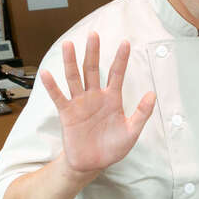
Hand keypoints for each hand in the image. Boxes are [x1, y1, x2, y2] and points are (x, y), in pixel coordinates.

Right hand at [40, 32, 156, 173]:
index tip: (126, 42)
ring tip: (69, 44)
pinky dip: (52, 86)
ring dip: (71, 62)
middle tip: (94, 34)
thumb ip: (142, 113)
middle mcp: (95, 97)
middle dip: (93, 52)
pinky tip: (47, 73)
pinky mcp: (67, 114)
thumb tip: (152, 94)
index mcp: (112, 99)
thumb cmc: (113, 147)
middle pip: (93, 70)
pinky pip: (59, 97)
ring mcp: (80, 103)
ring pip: (75, 78)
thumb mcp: (132, 131)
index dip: (121, 59)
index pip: (117, 74)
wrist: (94, 164)